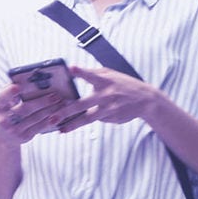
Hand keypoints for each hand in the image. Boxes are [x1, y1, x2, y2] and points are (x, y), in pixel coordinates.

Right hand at [0, 84, 64, 146]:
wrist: (4, 137)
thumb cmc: (7, 113)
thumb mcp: (5, 104)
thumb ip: (12, 92)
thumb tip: (26, 79)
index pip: (2, 97)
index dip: (9, 92)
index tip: (18, 86)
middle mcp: (3, 119)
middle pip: (24, 108)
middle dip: (42, 101)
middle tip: (56, 95)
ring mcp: (13, 130)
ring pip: (35, 118)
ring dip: (50, 109)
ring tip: (61, 102)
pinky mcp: (23, 137)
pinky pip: (39, 127)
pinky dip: (49, 120)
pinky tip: (58, 114)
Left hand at [49, 65, 164, 131]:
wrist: (145, 100)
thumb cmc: (124, 84)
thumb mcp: (111, 74)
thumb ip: (93, 73)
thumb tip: (73, 70)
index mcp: (104, 80)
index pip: (90, 75)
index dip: (81, 71)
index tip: (71, 69)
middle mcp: (105, 95)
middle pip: (82, 104)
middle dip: (65, 112)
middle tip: (52, 118)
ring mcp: (109, 108)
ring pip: (87, 118)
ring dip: (73, 125)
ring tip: (61, 130)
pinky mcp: (112, 118)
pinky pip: (98, 119)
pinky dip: (89, 120)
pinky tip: (86, 119)